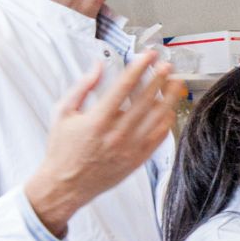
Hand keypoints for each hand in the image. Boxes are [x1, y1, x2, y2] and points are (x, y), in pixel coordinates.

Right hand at [25, 52, 184, 235]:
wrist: (66, 185)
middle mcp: (117, 133)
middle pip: (146, 100)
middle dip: (160, 79)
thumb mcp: (62, 113)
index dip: (140, 67)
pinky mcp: (138, 160)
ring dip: (170, 98)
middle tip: (168, 65)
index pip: (125, 86)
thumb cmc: (62, 148)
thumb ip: (82, 87)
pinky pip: (159, 138)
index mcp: (98, 119)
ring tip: (176, 84)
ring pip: (158, 118)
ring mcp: (130, 148)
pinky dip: (167, 122)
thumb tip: (99, 65)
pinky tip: (170, 109)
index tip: (149, 55)